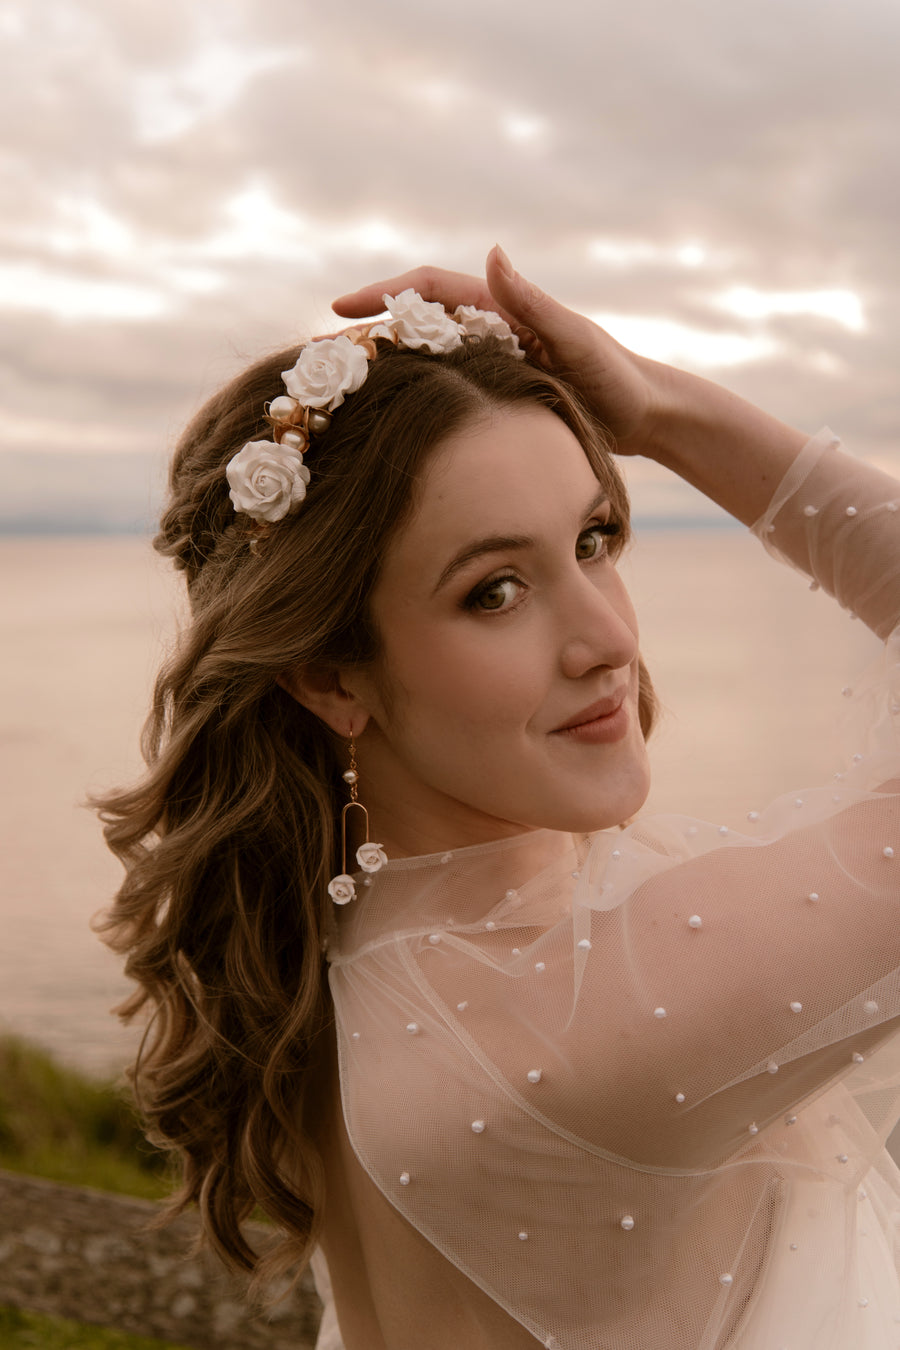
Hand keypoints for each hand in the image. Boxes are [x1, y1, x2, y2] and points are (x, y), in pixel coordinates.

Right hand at [332, 246, 663, 453]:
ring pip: (421, 361)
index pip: (429, 290)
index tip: (338, 310)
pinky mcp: (493, 395)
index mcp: (501, 309)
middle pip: (414, 325)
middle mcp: (488, 331)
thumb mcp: (576, 340)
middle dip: (365, 336)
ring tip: (333, 394)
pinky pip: (440, 391)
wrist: (644, 415)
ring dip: (380, 370)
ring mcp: (488, 363)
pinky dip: (408, 399)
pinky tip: (382, 423)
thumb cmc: (616, 377)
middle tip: (315, 359)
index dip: (382, 295)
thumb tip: (494, 252)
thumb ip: (536, 302)